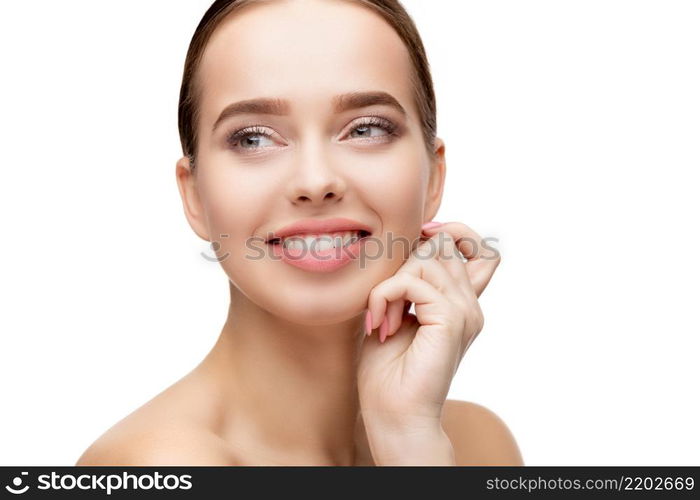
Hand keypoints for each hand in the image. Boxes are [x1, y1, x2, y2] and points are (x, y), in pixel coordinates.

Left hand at [357, 221, 499, 461]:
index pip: (481, 249)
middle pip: (445, 245)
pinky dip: (385, 296)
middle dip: (405, 262)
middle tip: (384, 302)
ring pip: (427, 257)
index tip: (415, 248)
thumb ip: (409, 283)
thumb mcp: (397, 313)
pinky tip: (380, 325)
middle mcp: (469, 305)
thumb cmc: (389, 371)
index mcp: (461, 304)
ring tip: (381, 318)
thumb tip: (408, 247)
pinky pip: (412, 282)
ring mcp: (465, 311)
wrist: (394, 415)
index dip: (452, 233)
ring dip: (391, 283)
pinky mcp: (452, 320)